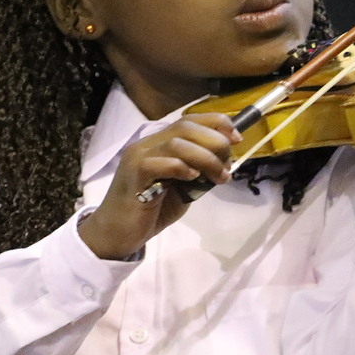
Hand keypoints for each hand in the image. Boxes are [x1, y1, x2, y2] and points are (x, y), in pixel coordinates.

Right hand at [78, 113, 239, 259]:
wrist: (117, 234)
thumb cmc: (149, 212)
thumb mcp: (182, 190)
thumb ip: (198, 174)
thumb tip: (224, 164)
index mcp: (159, 143)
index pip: (189, 120)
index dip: (216, 123)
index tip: (237, 138)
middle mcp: (148, 143)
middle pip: (186, 126)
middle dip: (215, 141)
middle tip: (227, 164)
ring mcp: (139, 156)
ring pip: (177, 142)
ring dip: (205, 158)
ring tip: (217, 178)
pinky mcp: (134, 173)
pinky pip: (160, 162)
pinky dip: (181, 167)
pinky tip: (193, 178)